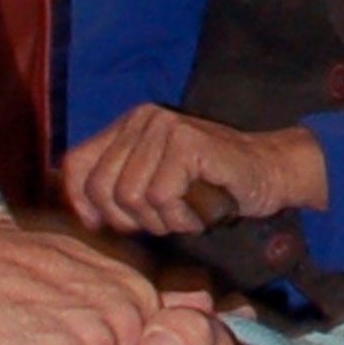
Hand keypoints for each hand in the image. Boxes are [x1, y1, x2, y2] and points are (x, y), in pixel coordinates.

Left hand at [64, 107, 327, 235]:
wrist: (268, 174)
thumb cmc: (209, 188)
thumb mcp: (152, 188)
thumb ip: (115, 191)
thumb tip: (79, 218)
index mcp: (127, 125)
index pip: (75, 166)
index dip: (85, 205)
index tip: (113, 226)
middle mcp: (141, 118)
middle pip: (101, 188)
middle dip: (131, 219)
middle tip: (165, 219)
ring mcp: (164, 126)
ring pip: (130, 196)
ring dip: (162, 220)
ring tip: (187, 212)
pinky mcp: (186, 141)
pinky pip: (161, 198)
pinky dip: (182, 217)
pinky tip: (201, 211)